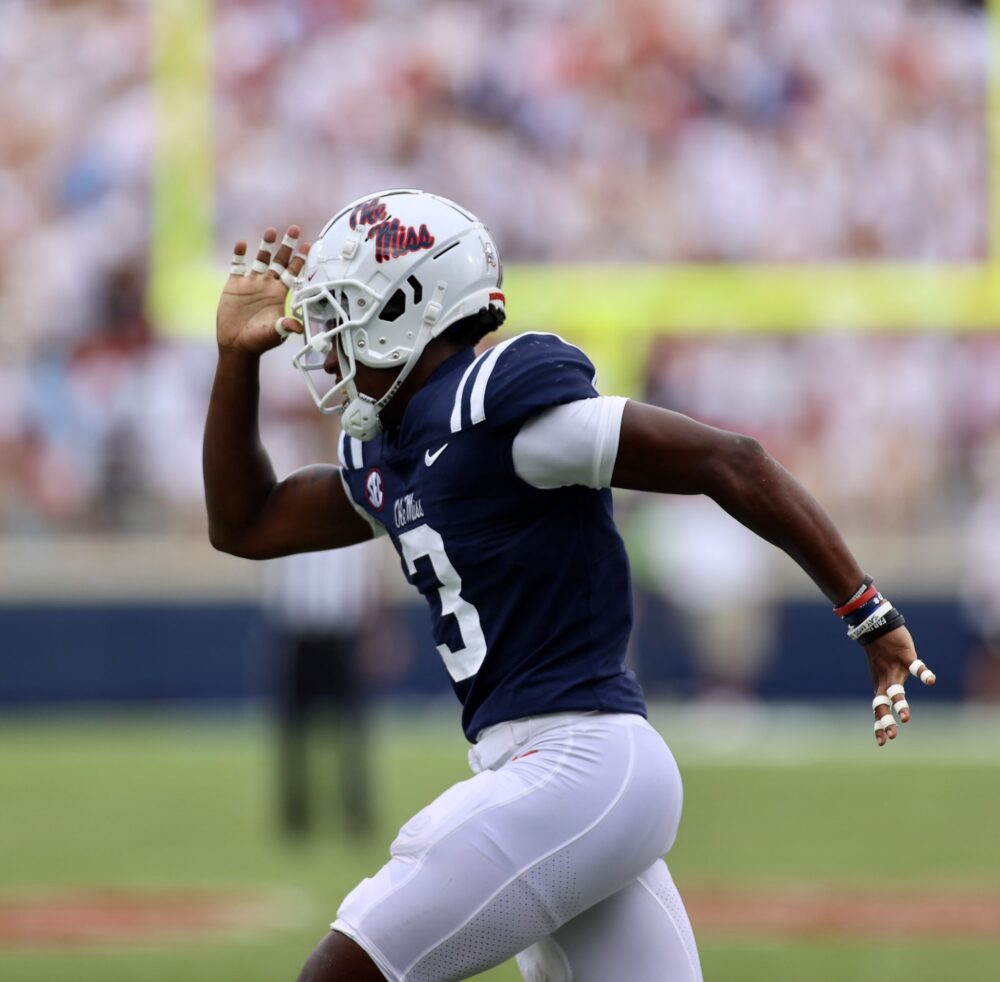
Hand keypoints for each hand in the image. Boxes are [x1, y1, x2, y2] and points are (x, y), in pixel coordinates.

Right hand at [217, 225, 308, 353]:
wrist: (237, 344)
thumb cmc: (259, 341)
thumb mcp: (274, 333)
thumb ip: (285, 327)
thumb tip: (297, 327)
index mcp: (279, 294)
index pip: (293, 272)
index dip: (300, 259)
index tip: (308, 245)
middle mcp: (267, 285)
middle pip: (280, 260)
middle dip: (287, 246)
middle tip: (295, 229)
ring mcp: (251, 283)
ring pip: (261, 259)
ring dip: (266, 246)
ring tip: (271, 232)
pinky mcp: (235, 284)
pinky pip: (237, 265)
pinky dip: (239, 254)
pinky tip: (242, 244)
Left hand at [864, 626, 935, 746]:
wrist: (876, 627)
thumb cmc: (880, 652)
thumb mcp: (881, 673)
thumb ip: (885, 687)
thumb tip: (888, 702)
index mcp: (880, 685)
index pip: (878, 709)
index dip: (879, 724)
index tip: (881, 742)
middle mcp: (885, 680)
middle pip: (883, 704)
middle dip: (887, 720)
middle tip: (892, 736)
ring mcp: (894, 669)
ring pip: (896, 690)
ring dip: (900, 704)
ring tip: (905, 718)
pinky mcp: (904, 656)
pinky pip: (915, 666)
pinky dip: (923, 673)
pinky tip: (931, 680)